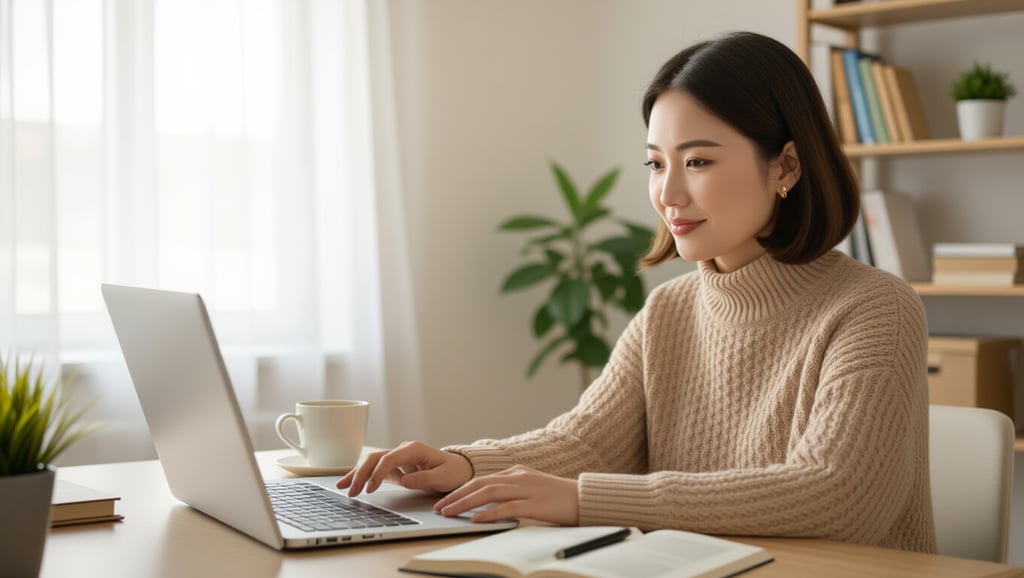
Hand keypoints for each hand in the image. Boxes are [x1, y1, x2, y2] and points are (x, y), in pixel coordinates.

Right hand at [336, 440, 473, 496]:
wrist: (457, 469)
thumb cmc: (452, 471)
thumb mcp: (443, 476)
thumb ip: (424, 478)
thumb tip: (405, 480)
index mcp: (414, 449)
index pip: (390, 459)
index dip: (378, 473)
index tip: (370, 488)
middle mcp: (403, 450)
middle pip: (376, 458)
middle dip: (361, 474)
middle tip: (351, 491)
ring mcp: (398, 458)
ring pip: (371, 462)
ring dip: (357, 474)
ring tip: (342, 487)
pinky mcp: (395, 467)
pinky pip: (375, 470)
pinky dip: (363, 476)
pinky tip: (351, 483)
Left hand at [434, 465, 578, 525]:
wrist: (585, 498)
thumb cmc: (559, 498)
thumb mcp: (532, 489)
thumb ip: (513, 493)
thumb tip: (489, 506)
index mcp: (517, 472)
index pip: (482, 479)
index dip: (461, 490)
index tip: (446, 500)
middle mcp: (519, 477)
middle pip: (480, 484)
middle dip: (457, 496)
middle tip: (439, 507)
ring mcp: (527, 489)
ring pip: (488, 493)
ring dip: (465, 503)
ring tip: (449, 513)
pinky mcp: (536, 503)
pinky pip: (508, 508)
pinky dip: (490, 513)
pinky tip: (476, 519)